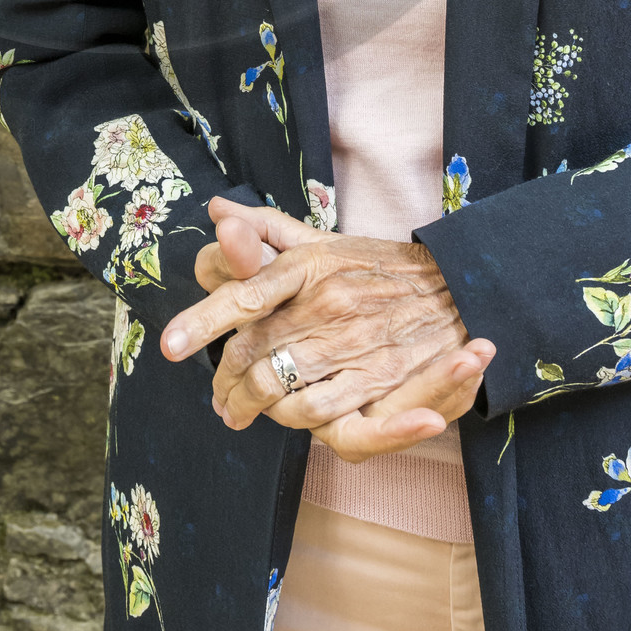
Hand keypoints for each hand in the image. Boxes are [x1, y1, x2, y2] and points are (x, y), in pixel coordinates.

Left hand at [164, 196, 494, 461]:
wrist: (459, 287)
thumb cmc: (380, 267)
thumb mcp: (326, 240)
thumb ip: (268, 228)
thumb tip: (217, 210)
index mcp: (310, 263)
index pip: (245, 293)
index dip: (203, 321)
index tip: (170, 346)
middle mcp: (329, 302)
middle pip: (255, 352)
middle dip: (225, 382)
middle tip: (216, 398)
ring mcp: (355, 343)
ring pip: (282, 388)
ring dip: (253, 406)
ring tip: (239, 412)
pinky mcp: (379, 380)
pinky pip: (321, 412)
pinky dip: (294, 419)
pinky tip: (283, 418)